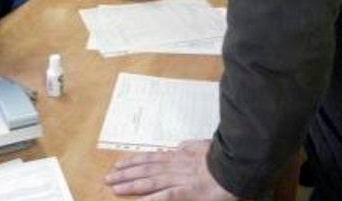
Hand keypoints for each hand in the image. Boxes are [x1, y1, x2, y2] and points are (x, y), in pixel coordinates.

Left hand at [106, 140, 235, 200]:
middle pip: (144, 169)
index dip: (133, 161)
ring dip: (130, 185)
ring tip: (114, 188)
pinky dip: (150, 200)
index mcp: (177, 156)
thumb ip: (188, 146)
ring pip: (149, 181)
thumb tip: (178, 145)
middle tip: (107, 178)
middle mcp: (174, 166)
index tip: (119, 164)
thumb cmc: (221, 155)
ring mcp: (178, 179)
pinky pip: (165, 197)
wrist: (235, 163)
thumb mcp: (202, 145)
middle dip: (124, 174)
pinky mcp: (186, 192)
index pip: (150, 158)